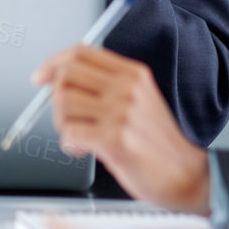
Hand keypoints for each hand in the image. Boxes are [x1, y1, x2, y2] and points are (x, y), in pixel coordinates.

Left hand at [32, 46, 209, 212]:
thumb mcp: (140, 101)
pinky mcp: (114, 139)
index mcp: (133, 73)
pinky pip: (69, 133)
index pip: (81, 52)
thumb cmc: (158, 144)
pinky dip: (69, 145)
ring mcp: (121, 112)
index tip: (40, 77)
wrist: (188, 176)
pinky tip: (84, 151)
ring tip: (80, 138)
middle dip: (55, 99)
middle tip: (67, 119)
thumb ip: (107, 86)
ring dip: (63, 125)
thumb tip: (59, 81)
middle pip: (66, 75)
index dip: (53, 62)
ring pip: (62, 105)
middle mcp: (127, 87)